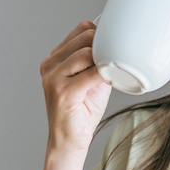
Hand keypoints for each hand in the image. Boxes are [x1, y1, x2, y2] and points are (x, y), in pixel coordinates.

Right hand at [40, 21, 111, 156]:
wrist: (70, 139)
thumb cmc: (83, 109)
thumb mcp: (93, 78)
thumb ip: (99, 61)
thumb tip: (120, 45)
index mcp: (55, 58)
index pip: (82, 29)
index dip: (102, 35)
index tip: (115, 47)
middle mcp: (50, 65)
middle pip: (85, 37)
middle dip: (105, 46)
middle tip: (115, 62)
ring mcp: (53, 77)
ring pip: (87, 52)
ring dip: (105, 61)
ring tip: (111, 74)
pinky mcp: (62, 92)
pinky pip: (91, 73)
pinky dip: (105, 73)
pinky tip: (111, 79)